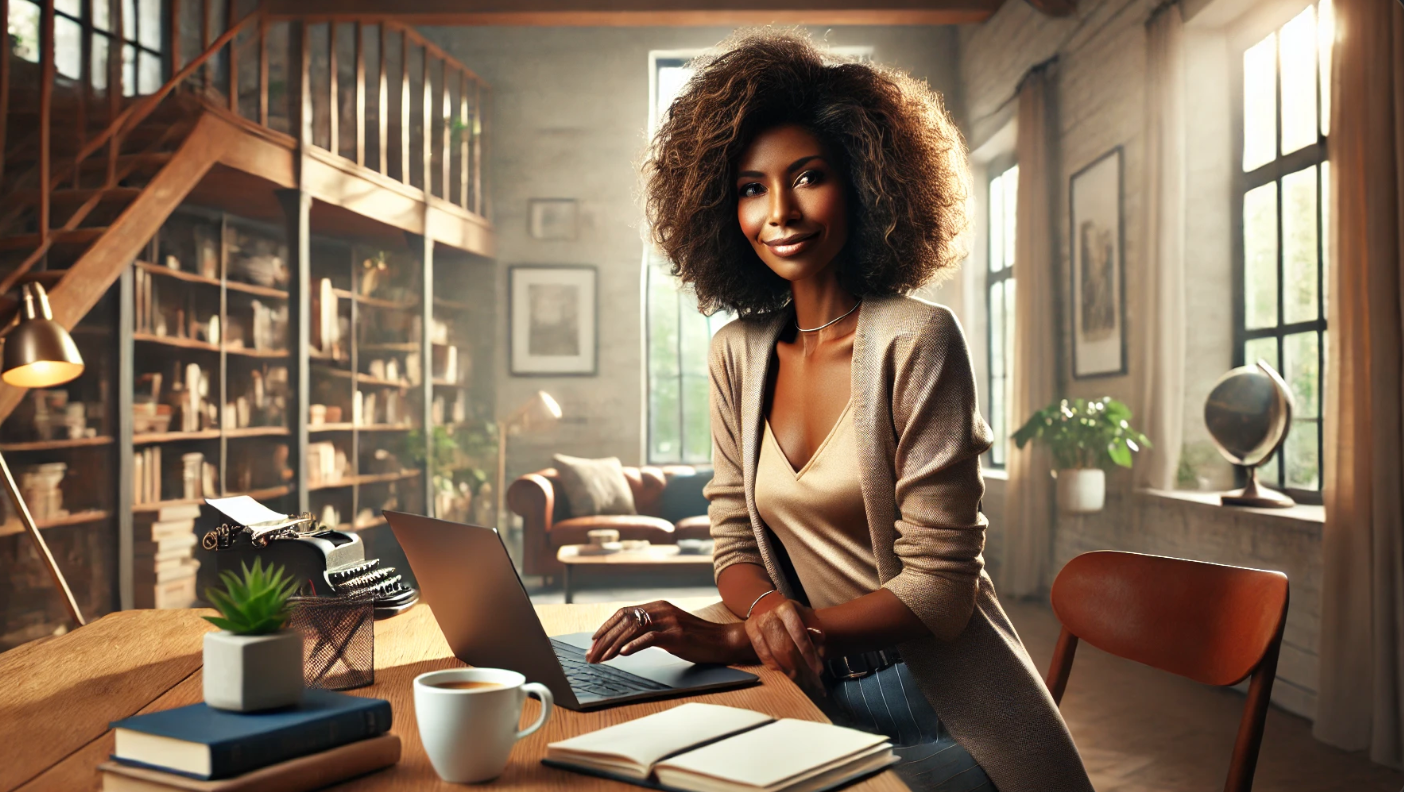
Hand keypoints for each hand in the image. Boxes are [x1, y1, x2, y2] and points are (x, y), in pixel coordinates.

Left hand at [587, 601, 747, 665]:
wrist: (722, 640)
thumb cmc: (695, 639)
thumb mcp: (669, 630)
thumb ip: (650, 630)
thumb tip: (625, 642)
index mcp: (657, 607)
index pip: (624, 613)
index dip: (606, 627)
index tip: (593, 642)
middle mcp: (661, 610)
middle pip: (624, 622)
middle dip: (604, 640)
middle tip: (592, 656)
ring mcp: (669, 621)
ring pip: (633, 629)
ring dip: (614, 645)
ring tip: (602, 658)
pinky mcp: (677, 634)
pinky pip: (650, 637)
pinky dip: (634, 645)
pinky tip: (623, 654)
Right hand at [745, 599, 825, 691]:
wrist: (765, 604)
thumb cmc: (790, 613)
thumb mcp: (806, 615)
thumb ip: (815, 631)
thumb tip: (819, 652)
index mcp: (787, 610)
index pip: (800, 635)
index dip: (809, 654)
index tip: (818, 670)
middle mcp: (771, 616)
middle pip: (786, 647)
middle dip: (799, 666)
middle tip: (810, 681)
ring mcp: (758, 623)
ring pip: (774, 652)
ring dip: (787, 669)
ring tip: (798, 679)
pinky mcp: (750, 630)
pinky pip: (762, 653)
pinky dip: (773, 665)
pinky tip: (782, 673)